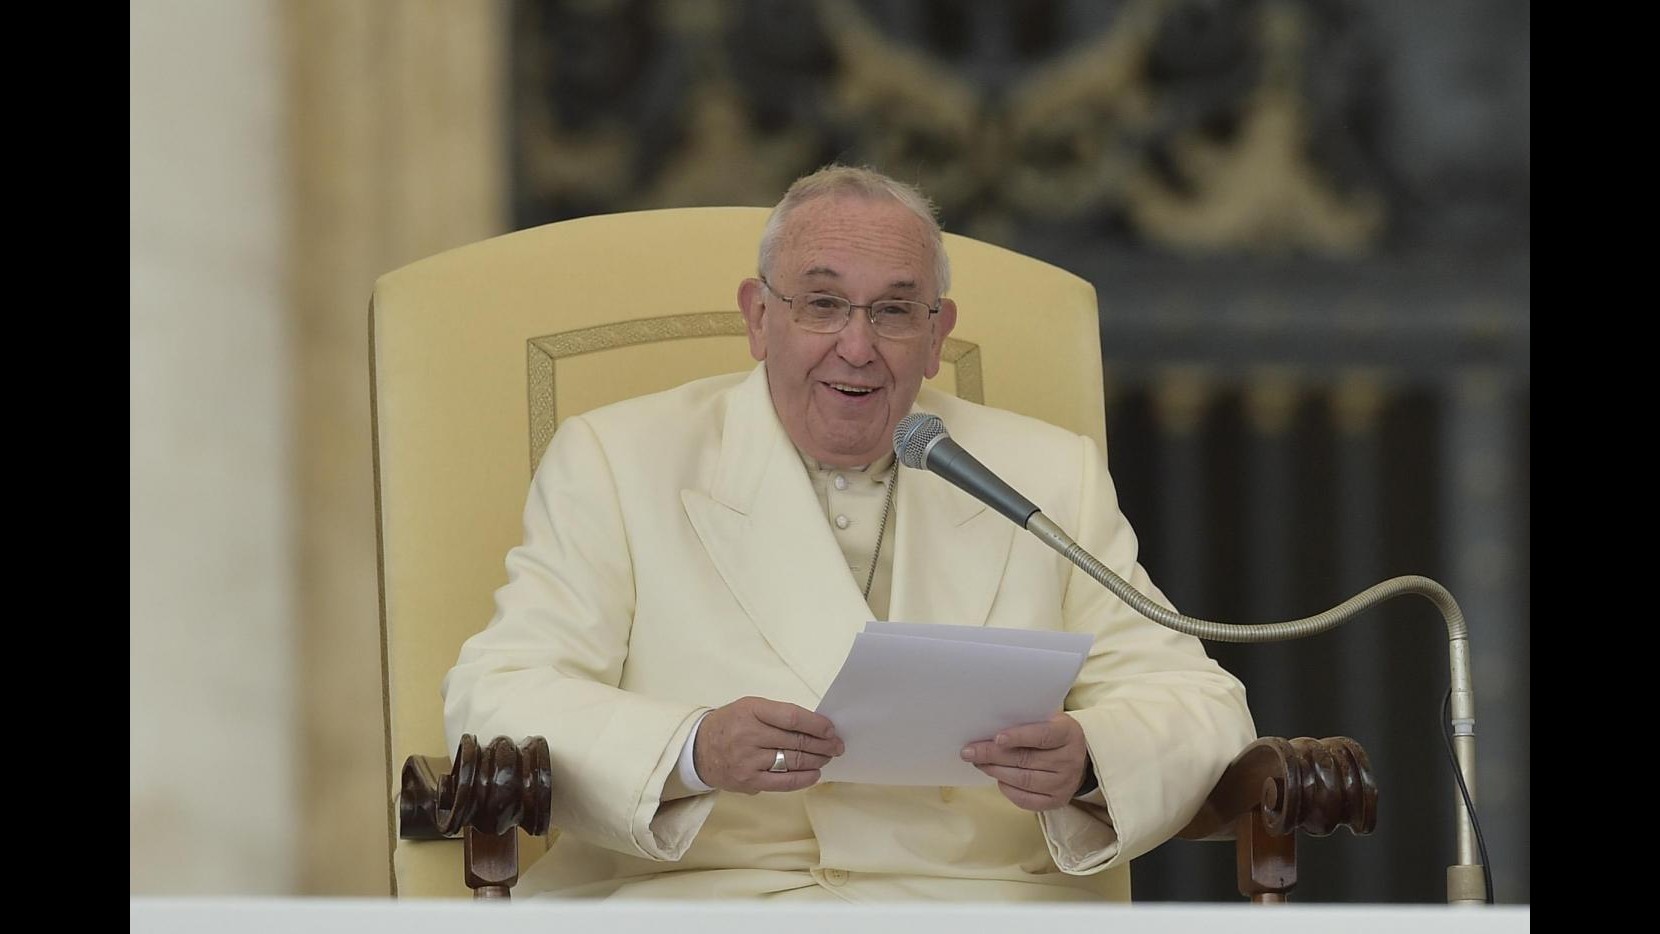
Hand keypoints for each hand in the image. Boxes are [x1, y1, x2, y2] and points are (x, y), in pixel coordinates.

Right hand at [693, 696, 844, 793]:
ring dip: (816, 760)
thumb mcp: (749, 708)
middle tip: (837, 746)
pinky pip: (783, 782)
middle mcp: (750, 735)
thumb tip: (815, 727)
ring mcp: (749, 760)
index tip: (831, 729)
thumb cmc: (730, 724)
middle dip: (823, 744)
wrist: (698, 749)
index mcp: (752, 710)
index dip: (817, 725)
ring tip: (827, 757)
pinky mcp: (749, 781)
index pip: (792, 717)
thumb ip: (778, 715)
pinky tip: (815, 774)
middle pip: (796, 741)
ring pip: (793, 761)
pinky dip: (803, 779)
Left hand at [960, 712, 1089, 810]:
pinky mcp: (1057, 801)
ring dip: (996, 771)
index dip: (1019, 736)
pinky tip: (997, 778)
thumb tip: (988, 726)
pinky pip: (1026, 800)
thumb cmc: (1052, 733)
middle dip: (993, 755)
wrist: (1078, 758)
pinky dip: (1008, 790)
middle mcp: (1070, 760)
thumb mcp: (1047, 719)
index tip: (996, 738)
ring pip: (1023, 780)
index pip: (1042, 736)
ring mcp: (1065, 783)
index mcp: (1069, 734)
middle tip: (970, 751)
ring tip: (979, 763)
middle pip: (1026, 759)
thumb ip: (1026, 720)